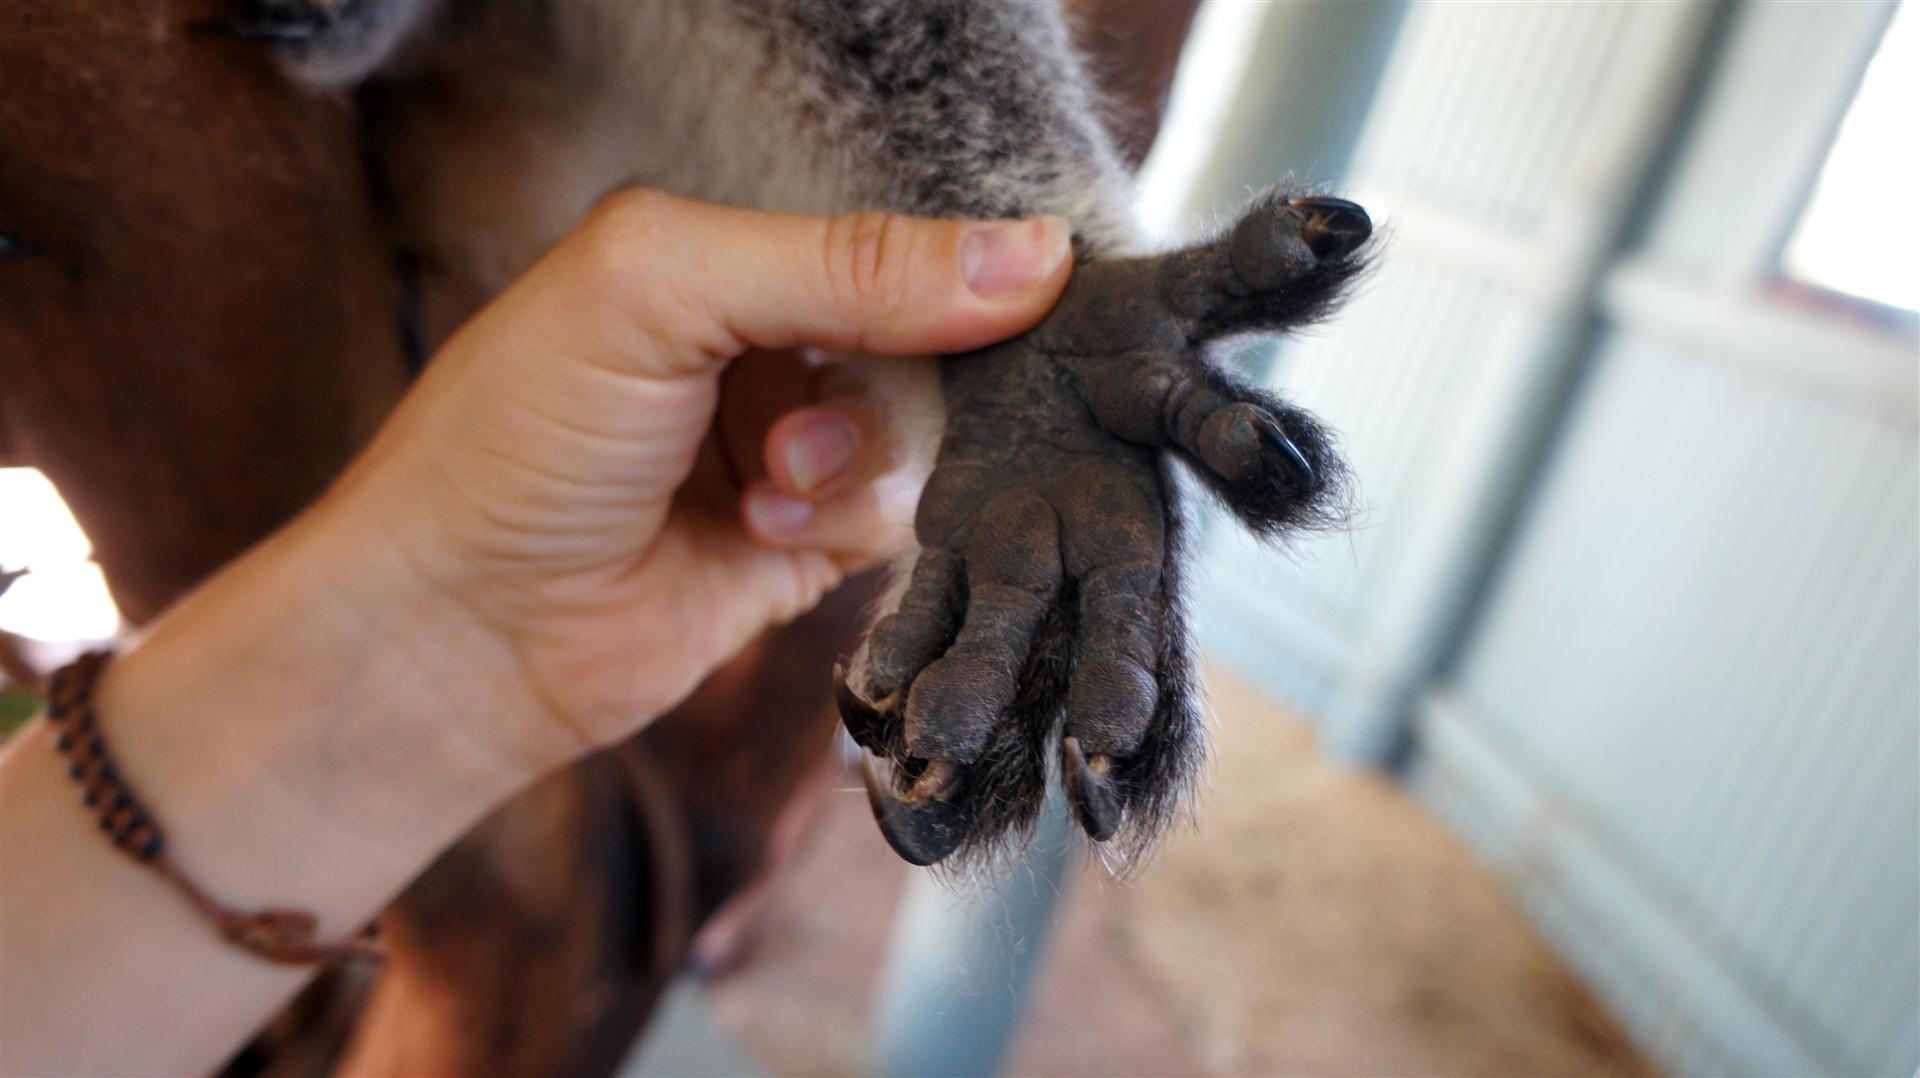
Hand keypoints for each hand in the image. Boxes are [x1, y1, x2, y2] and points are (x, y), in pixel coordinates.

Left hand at [329, 189, 1072, 763]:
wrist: (460, 632)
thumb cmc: (516, 439)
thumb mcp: (661, 293)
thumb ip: (843, 265)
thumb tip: (1034, 255)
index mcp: (722, 251)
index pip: (885, 228)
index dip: (953, 259)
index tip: (1024, 287)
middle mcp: (767, 340)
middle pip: (924, 332)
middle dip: (892, 369)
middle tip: (810, 414)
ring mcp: (791, 443)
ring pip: (922, 428)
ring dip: (855, 454)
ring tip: (767, 481)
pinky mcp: (811, 543)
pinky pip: (903, 514)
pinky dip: (851, 518)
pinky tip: (764, 527)